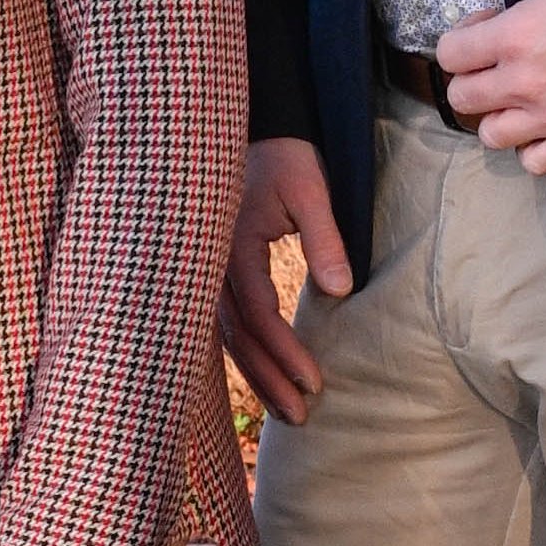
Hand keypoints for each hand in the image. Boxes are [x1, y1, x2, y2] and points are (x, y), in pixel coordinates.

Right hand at [219, 136, 353, 423]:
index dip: (286, 353)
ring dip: (255, 376)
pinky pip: (219, 323)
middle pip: (237, 339)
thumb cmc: (282, 155)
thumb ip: (324, 240)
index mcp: (231, 249)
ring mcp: (203, 271)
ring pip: (225, 337)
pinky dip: (241, 354)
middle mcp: (208, 268)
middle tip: (302, 416)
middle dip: (269, 381)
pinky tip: (259, 376)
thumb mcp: (310, 190)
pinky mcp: (208, 272)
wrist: (245, 129)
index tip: (315, 382)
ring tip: (287, 411)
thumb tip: (341, 292)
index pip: (260, 316)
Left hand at [439, 0, 545, 176]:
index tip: (488, 29)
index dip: (462, 39)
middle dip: (473, 78)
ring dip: (498, 116)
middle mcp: (526, 83)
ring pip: (491, 135)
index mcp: (514, 37)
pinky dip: (532, 148)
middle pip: (462, 98)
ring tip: (518, 96)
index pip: (449, 55)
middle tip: (500, 63)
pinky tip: (543, 123)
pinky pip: (533, 162)